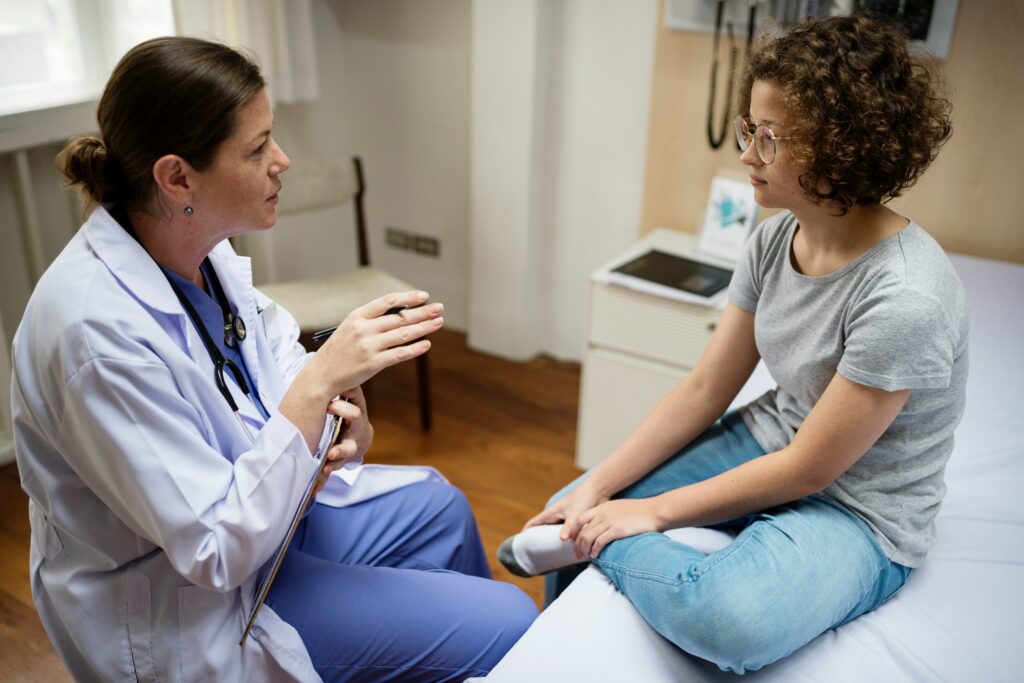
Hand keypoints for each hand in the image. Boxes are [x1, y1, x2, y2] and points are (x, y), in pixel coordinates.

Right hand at [311, 291, 443, 395]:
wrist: (322, 374)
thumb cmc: (339, 350)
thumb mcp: (349, 328)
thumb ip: (372, 320)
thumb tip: (401, 314)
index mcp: (357, 316)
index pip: (387, 302)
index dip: (407, 298)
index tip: (424, 296)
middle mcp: (363, 329)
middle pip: (399, 317)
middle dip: (423, 312)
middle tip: (440, 308)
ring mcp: (369, 346)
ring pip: (403, 334)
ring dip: (424, 327)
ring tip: (438, 322)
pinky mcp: (373, 363)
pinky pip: (399, 354)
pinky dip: (415, 349)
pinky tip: (426, 344)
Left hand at [313, 388, 372, 494]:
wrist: (361, 437)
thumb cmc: (352, 413)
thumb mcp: (354, 399)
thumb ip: (349, 390)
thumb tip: (343, 372)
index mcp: (357, 421)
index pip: (353, 415)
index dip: (342, 410)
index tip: (329, 405)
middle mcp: (353, 439)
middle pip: (350, 447)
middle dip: (341, 450)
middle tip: (332, 453)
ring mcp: (346, 454)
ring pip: (341, 464)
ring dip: (332, 467)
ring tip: (324, 470)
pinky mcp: (337, 463)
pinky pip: (330, 474)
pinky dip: (322, 481)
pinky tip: (315, 488)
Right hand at [523, 483, 608, 549]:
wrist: (598, 490)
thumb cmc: (584, 498)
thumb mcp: (575, 514)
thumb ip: (569, 527)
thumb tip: (562, 540)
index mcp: (551, 513)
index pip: (533, 523)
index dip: (525, 533)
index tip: (520, 544)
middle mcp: (556, 516)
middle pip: (543, 530)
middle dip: (539, 541)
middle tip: (537, 556)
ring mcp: (565, 518)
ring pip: (555, 532)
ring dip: (554, 542)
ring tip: (553, 557)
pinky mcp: (575, 521)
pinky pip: (567, 533)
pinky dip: (566, 541)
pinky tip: (570, 550)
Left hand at [574, 498, 663, 558]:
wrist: (656, 511)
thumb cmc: (642, 512)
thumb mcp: (621, 508)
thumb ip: (611, 515)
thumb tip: (605, 527)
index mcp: (604, 507)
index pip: (581, 519)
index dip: (576, 532)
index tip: (576, 541)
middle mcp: (603, 513)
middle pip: (583, 530)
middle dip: (578, 544)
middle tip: (578, 554)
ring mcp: (609, 521)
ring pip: (588, 537)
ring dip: (585, 549)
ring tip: (586, 557)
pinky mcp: (617, 530)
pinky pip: (599, 542)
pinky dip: (595, 551)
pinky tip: (596, 556)